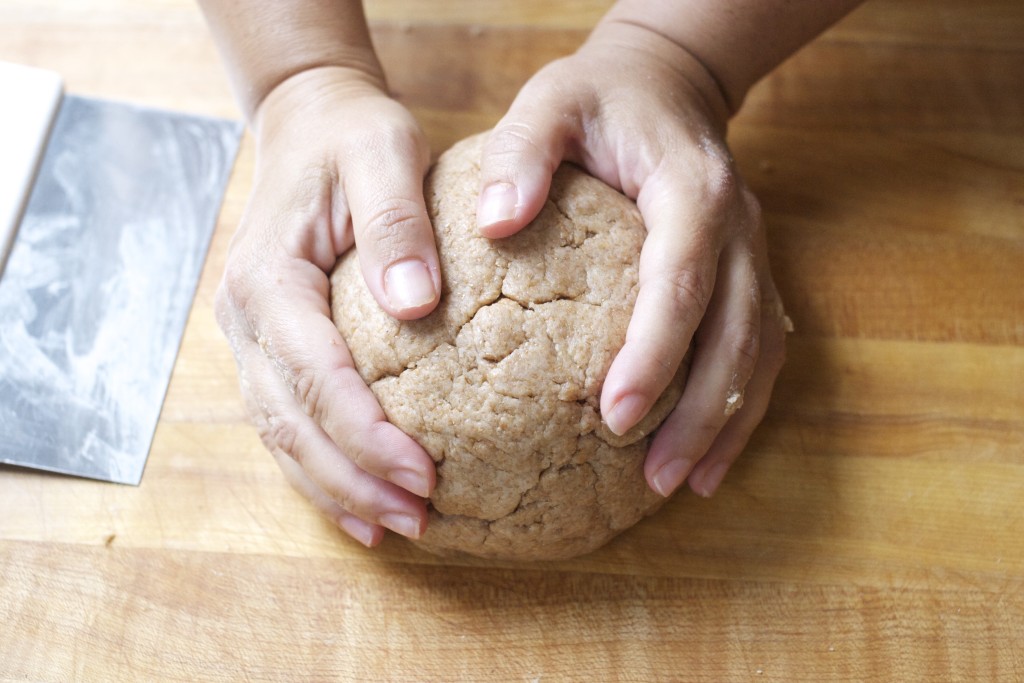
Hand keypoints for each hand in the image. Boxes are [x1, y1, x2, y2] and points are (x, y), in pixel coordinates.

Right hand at [215, 67, 440, 545]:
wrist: (310, 124)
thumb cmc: (352, 136)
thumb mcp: (384, 152)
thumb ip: (396, 221)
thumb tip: (414, 304)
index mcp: (269, 277)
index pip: (314, 373)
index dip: (365, 432)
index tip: (423, 472)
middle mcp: (246, 317)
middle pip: (291, 421)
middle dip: (353, 480)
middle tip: (419, 518)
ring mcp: (251, 337)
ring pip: (282, 434)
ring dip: (337, 488)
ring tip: (397, 527)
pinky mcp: (271, 347)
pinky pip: (287, 422)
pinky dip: (320, 470)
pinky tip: (360, 505)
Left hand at [475, 21, 788, 498]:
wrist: (666, 83)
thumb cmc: (600, 98)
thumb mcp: (550, 101)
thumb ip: (522, 152)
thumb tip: (495, 220)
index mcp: (691, 192)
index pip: (681, 280)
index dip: (657, 350)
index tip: (615, 413)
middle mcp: (738, 229)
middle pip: (736, 333)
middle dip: (698, 412)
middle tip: (653, 477)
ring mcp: (753, 255)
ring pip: (759, 352)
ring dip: (725, 422)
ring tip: (683, 484)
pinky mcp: (750, 276)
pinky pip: (759, 350)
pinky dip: (740, 407)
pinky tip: (707, 457)